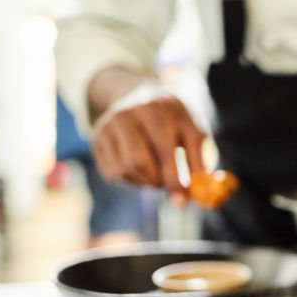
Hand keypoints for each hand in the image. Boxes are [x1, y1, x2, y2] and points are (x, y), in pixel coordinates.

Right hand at [91, 85, 205, 204]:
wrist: (139, 96)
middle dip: (156, 182)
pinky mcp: (97, 139)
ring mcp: (108, 126)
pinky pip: (112, 173)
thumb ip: (197, 157)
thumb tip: (199, 190)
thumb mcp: (191, 129)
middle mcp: (127, 114)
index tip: (182, 200)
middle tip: (168, 185)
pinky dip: (130, 180)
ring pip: (123, 170)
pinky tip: (140, 168)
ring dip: (144, 182)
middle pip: (137, 162)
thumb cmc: (172, 119)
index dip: (173, 179)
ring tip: (156, 173)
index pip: (163, 150)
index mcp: (156, 109)